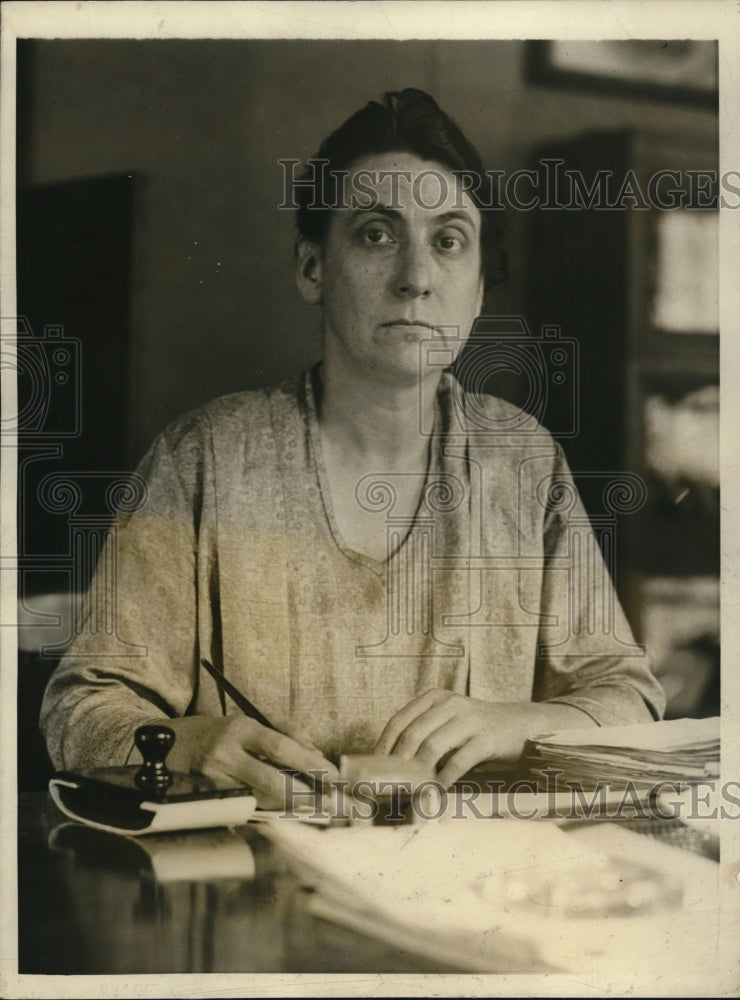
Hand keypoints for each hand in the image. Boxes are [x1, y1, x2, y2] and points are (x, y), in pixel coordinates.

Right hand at [162, 715, 337, 808]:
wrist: (178, 744)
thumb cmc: (225, 731)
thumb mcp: (254, 720)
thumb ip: (288, 732)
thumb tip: (316, 754)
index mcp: (242, 728)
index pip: (280, 747)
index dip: (308, 762)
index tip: (331, 773)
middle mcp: (227, 754)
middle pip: (271, 779)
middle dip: (303, 792)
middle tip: (326, 799)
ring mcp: (217, 779)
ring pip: (261, 798)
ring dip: (290, 804)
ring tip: (313, 804)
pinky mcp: (212, 798)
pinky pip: (249, 806)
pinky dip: (271, 807)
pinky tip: (286, 807)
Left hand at [374, 688, 594, 787]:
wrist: (521, 726)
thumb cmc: (476, 731)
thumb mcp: (449, 724)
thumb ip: (425, 736)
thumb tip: (393, 766)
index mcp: (435, 698)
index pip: (400, 720)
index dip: (384, 744)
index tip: (374, 766)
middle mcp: (450, 704)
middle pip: (413, 733)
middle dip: (397, 761)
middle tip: (390, 782)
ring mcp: (469, 719)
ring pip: (433, 746)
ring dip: (420, 771)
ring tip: (413, 788)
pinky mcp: (487, 737)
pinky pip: (459, 760)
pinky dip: (445, 777)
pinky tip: (439, 789)